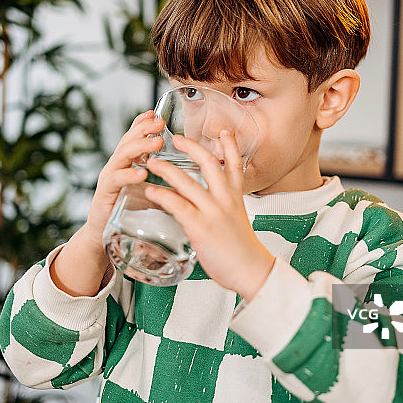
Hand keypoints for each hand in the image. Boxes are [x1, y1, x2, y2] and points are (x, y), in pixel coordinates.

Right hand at [51, 110, 164, 296]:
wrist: (102, 235)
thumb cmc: (128, 210)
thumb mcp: (150, 192)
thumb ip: (166, 183)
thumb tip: (193, 178)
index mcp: (127, 163)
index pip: (134, 138)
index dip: (143, 124)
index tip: (155, 112)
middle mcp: (116, 166)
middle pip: (128, 141)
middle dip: (143, 130)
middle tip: (159, 122)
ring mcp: (109, 179)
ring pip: (122, 156)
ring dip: (139, 148)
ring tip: (155, 143)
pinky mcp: (105, 194)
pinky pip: (117, 180)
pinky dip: (129, 175)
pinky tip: (141, 173)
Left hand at [144, 131, 274, 300]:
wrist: (252, 271)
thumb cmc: (241, 251)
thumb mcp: (236, 221)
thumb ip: (220, 209)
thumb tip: (202, 207)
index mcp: (236, 197)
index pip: (235, 164)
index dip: (230, 145)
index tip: (223, 130)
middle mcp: (225, 200)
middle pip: (209, 163)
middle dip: (192, 147)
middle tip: (177, 138)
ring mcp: (213, 212)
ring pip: (188, 182)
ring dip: (167, 170)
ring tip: (152, 162)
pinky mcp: (201, 228)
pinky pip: (178, 206)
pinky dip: (163, 196)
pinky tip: (151, 191)